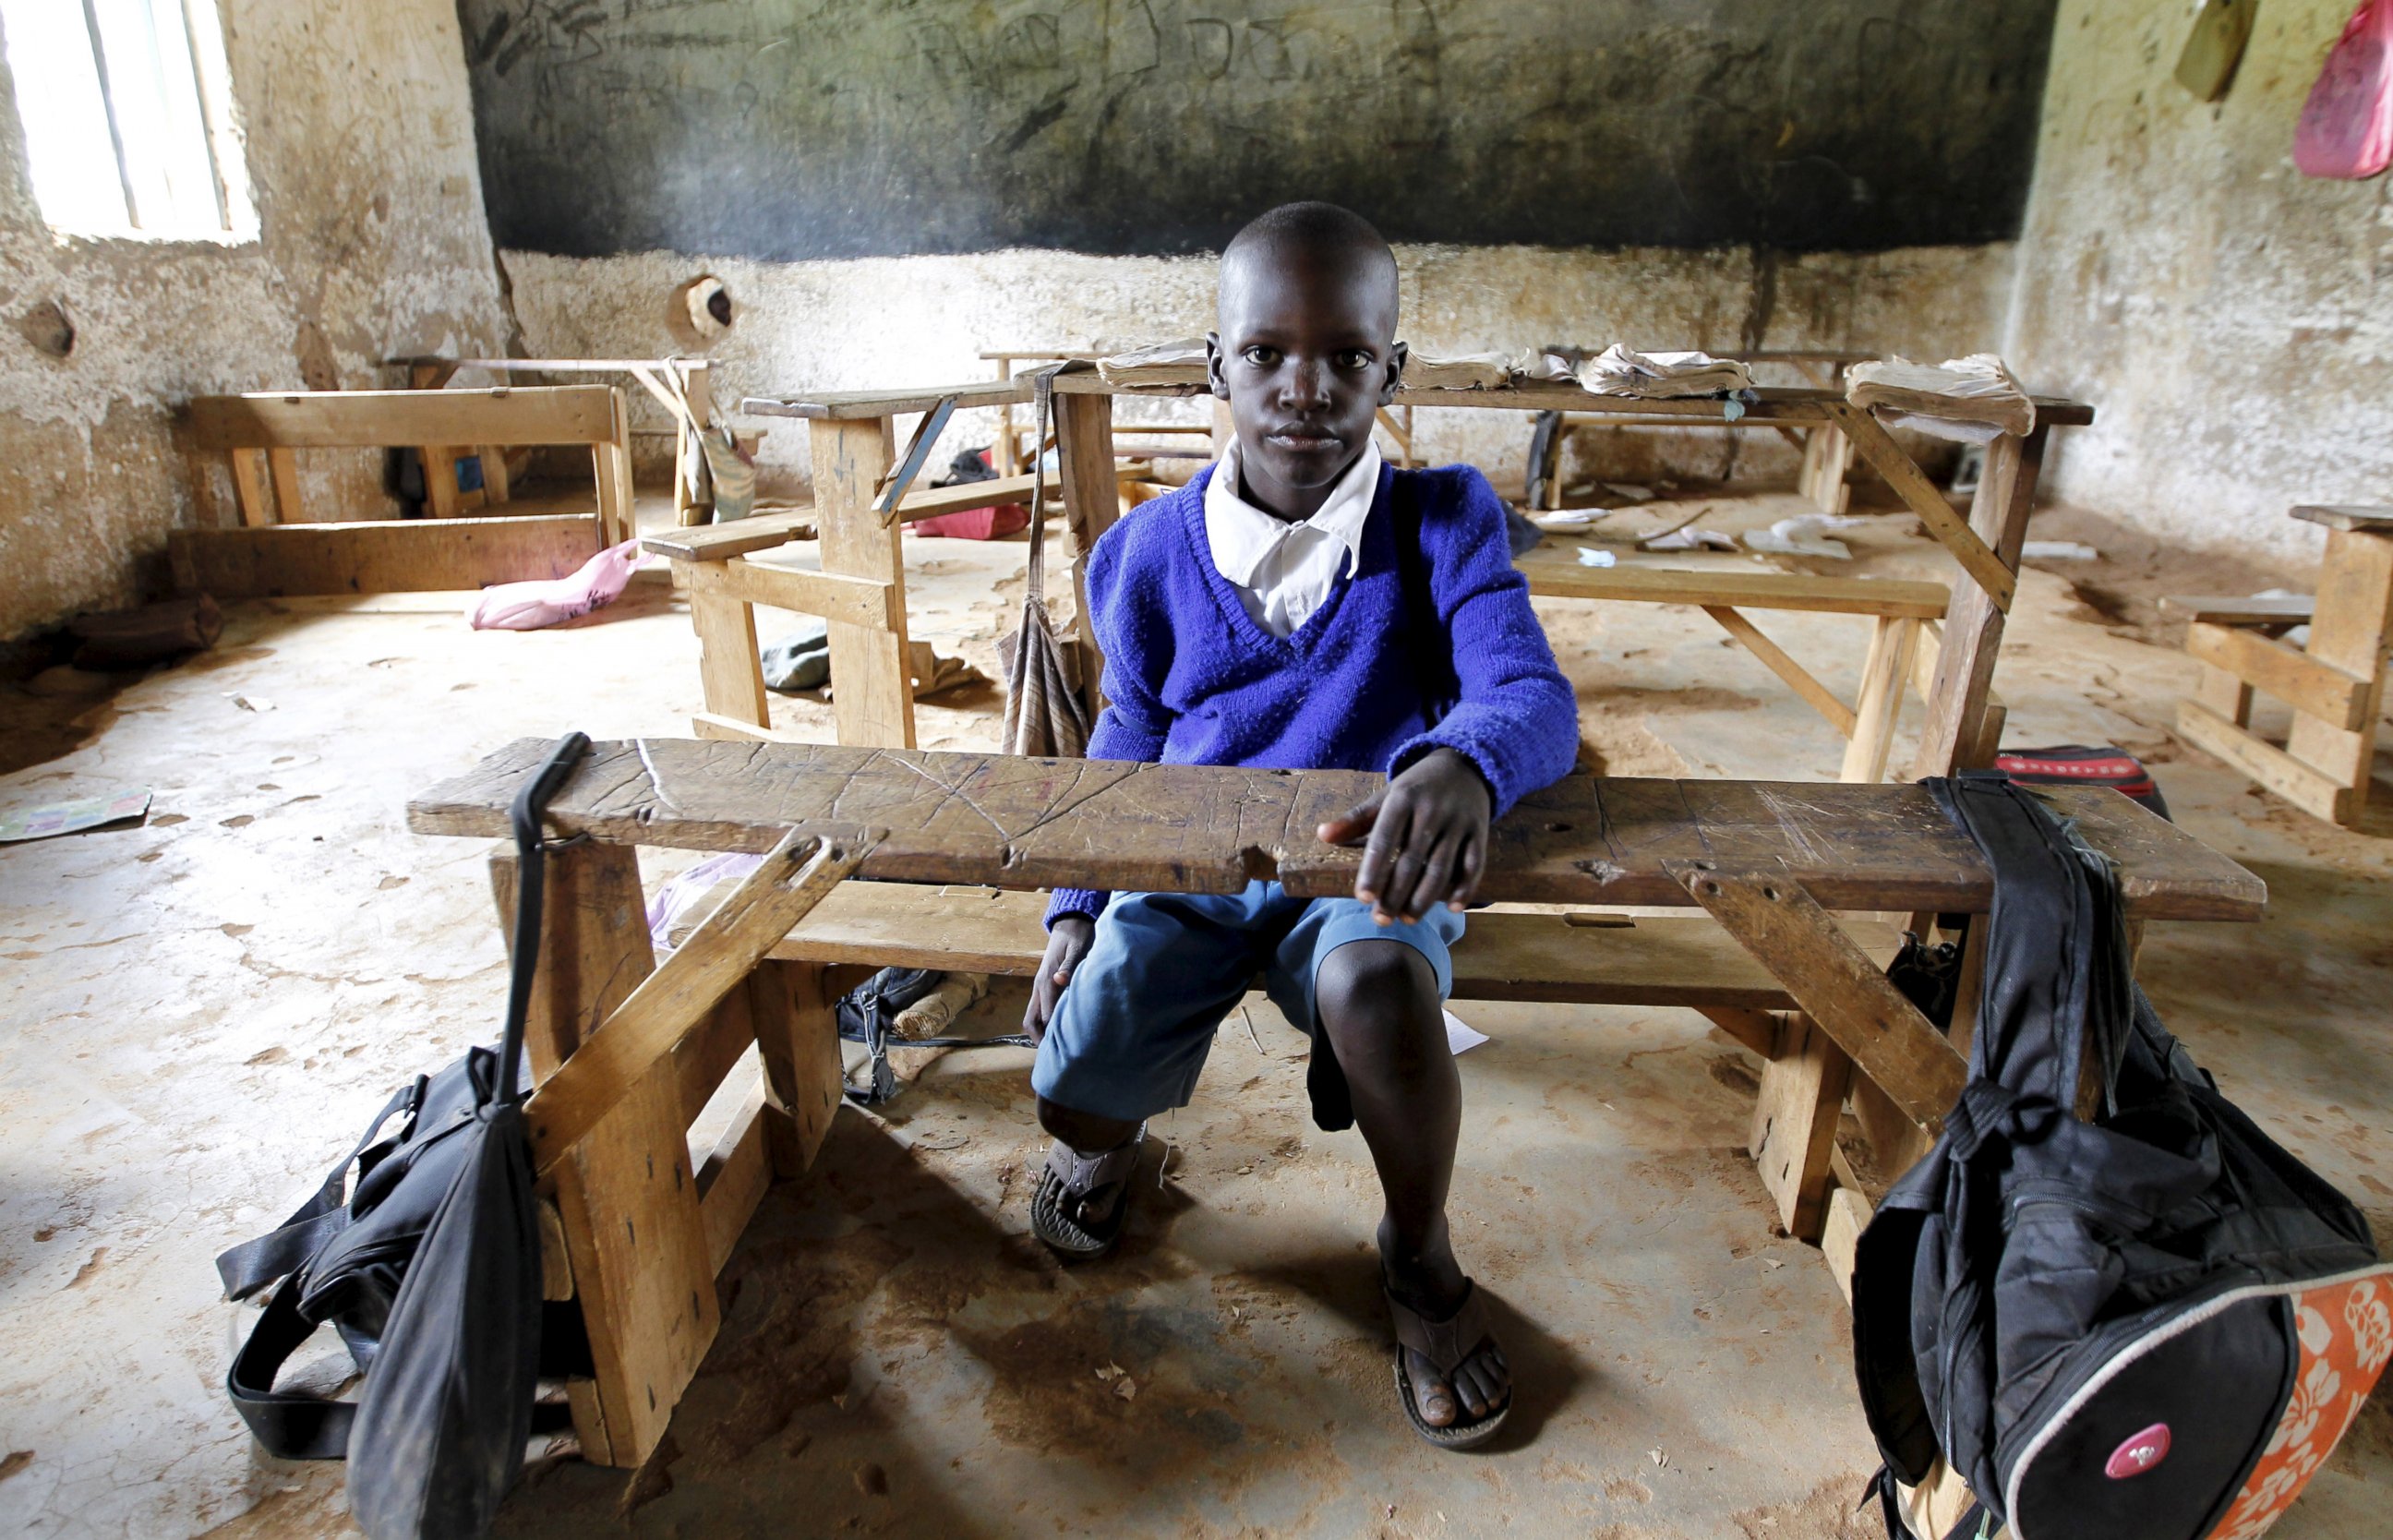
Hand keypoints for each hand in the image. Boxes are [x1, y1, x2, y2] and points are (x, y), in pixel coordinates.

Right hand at [1023, 915, 1093, 1041]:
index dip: (1053, 1035)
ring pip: (1033, 1017)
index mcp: (1047, 981)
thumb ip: (1070, 966)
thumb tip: (1060, 980)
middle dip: (1040, 1039)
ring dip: (1041, 1032)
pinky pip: (1039, 1010)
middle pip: (1031, 1021)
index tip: (1064, 1051)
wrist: (1069, 923)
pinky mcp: (1045, 986)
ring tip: (1057, 1047)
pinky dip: (1045, 1022)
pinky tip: (1059, 1030)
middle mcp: (1039, 987)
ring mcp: (1040, 987)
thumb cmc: (1077, 936)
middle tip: (1056, 1055)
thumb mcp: (1077, 948)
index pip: (1046, 1016)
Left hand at [1316, 747, 1491, 924]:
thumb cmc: (1417, 787)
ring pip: (1442, 867)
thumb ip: (1356, 818)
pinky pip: (1474, 863)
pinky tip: (1452, 908)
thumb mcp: (1386, 795)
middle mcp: (1432, 810)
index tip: (1362, 897)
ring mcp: (1458, 822)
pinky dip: (1465, 887)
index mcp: (1403, 799)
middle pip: (1412, 860)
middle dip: (1395, 894)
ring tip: (1408, 919)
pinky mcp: (1479, 831)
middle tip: (1381, 920)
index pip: (1384, 839)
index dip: (1373, 870)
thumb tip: (1322, 835)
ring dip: (1425, 898)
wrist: (1466, 764)